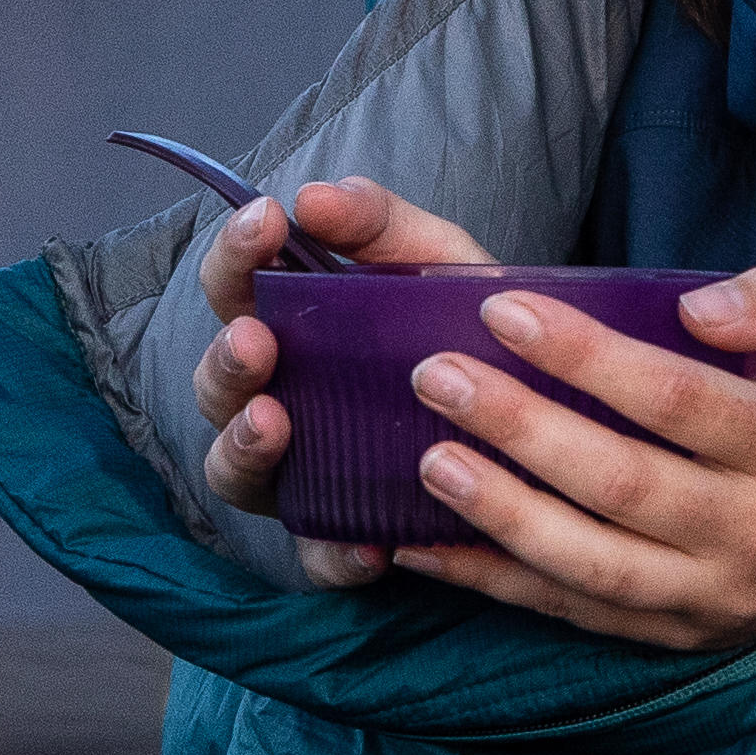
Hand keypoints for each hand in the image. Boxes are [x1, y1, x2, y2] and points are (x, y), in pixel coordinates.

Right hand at [193, 178, 491, 590]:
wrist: (539, 419)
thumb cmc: (465, 333)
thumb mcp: (438, 265)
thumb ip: (384, 225)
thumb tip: (316, 196)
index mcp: (288, 329)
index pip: (234, 288)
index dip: (233, 255)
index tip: (261, 221)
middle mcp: (274, 401)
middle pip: (216, 386)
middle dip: (226, 361)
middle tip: (256, 340)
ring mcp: (298, 475)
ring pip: (236, 472)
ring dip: (245, 446)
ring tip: (276, 423)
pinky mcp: (338, 540)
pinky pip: (319, 558)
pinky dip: (336, 554)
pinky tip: (370, 545)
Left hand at [383, 264, 755, 651]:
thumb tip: (697, 308)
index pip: (678, 398)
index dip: (586, 355)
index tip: (503, 308)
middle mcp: (755, 531)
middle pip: (622, 482)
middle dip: (520, 427)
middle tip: (437, 376)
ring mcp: (709, 595)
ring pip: (590, 562)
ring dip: (499, 512)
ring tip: (428, 459)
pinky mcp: (668, 637)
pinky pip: (569, 613)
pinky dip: (491, 582)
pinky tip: (423, 546)